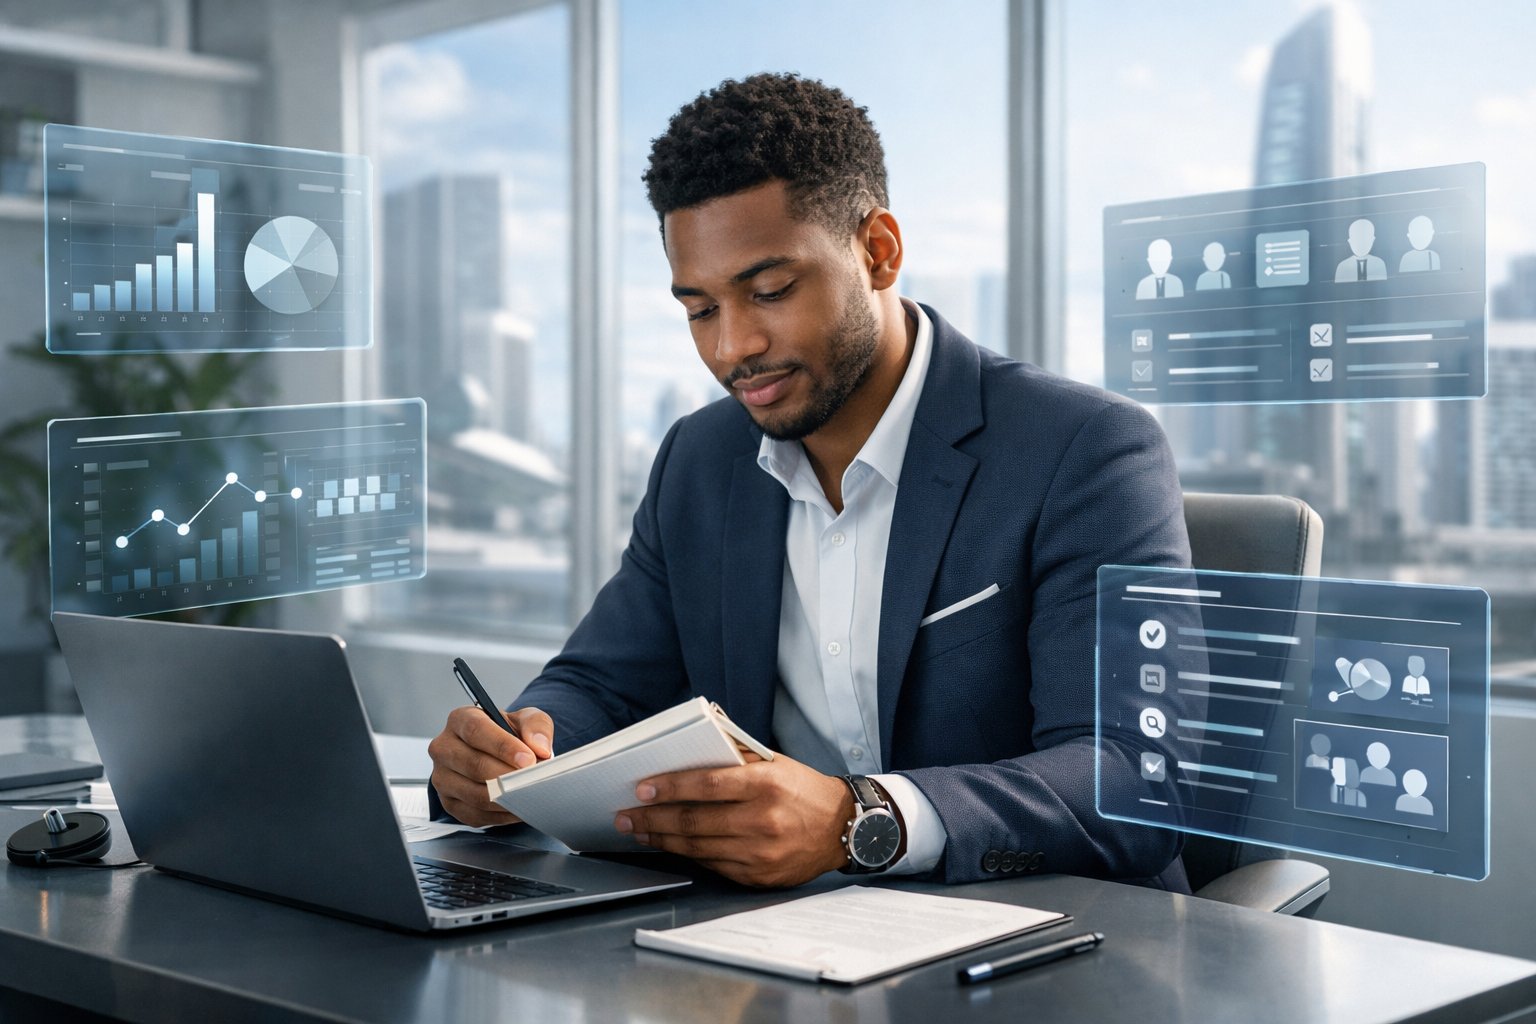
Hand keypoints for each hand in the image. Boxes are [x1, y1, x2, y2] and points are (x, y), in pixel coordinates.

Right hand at [428, 706, 553, 826]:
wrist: (497, 753)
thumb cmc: (508, 734)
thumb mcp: (526, 719)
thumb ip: (536, 726)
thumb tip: (539, 747)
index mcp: (460, 720)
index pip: (476, 730)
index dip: (503, 746)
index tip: (528, 759)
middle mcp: (444, 748)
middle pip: (474, 765)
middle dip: (508, 776)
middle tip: (532, 781)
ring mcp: (442, 778)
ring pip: (475, 794)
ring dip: (506, 798)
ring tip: (529, 795)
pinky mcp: (449, 803)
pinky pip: (475, 815)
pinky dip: (500, 815)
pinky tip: (517, 808)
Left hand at [613, 754, 854, 886]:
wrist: (845, 828)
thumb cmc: (803, 790)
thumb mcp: (775, 764)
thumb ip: (734, 758)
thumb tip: (687, 755)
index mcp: (765, 784)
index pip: (706, 786)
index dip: (669, 788)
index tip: (641, 790)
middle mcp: (762, 820)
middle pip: (694, 822)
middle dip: (652, 819)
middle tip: (625, 816)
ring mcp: (760, 852)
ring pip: (697, 848)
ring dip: (662, 840)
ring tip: (639, 831)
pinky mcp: (759, 876)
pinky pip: (713, 865)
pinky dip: (687, 856)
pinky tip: (670, 847)